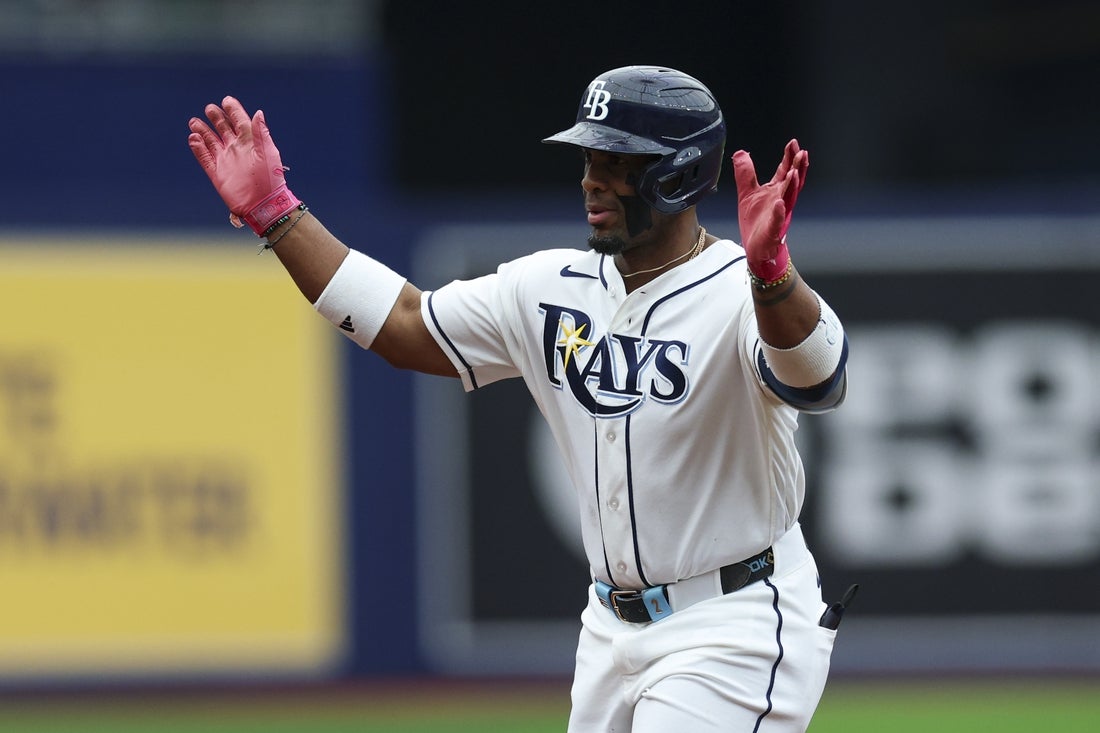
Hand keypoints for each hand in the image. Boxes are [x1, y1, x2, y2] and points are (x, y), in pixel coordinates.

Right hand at [188, 96, 300, 235]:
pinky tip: (193, 138)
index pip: (240, 121)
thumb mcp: (268, 153)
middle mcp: (237, 149)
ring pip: (211, 141)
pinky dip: (198, 149)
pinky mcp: (217, 173)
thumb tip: (258, 113)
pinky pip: (205, 158)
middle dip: (216, 118)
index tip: (226, 100)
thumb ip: (261, 133)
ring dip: (203, 131)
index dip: (233, 110)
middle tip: (209, 108)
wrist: (263, 205)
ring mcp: (226, 161)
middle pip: (223, 128)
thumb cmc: (270, 180)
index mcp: (251, 142)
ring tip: (194, 121)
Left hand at [732, 139, 808, 281]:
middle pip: (792, 182)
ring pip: (789, 199)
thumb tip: (740, 153)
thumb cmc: (756, 222)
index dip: (789, 157)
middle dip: (797, 167)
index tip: (793, 143)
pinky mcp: (772, 231)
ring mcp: (779, 216)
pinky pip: (778, 221)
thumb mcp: (746, 193)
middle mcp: (781, 201)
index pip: (785, 171)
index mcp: (776, 192)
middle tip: (802, 153)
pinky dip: (780, 213)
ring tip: (794, 172)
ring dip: (792, 186)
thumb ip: (745, 173)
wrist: (756, 248)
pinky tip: (780, 204)